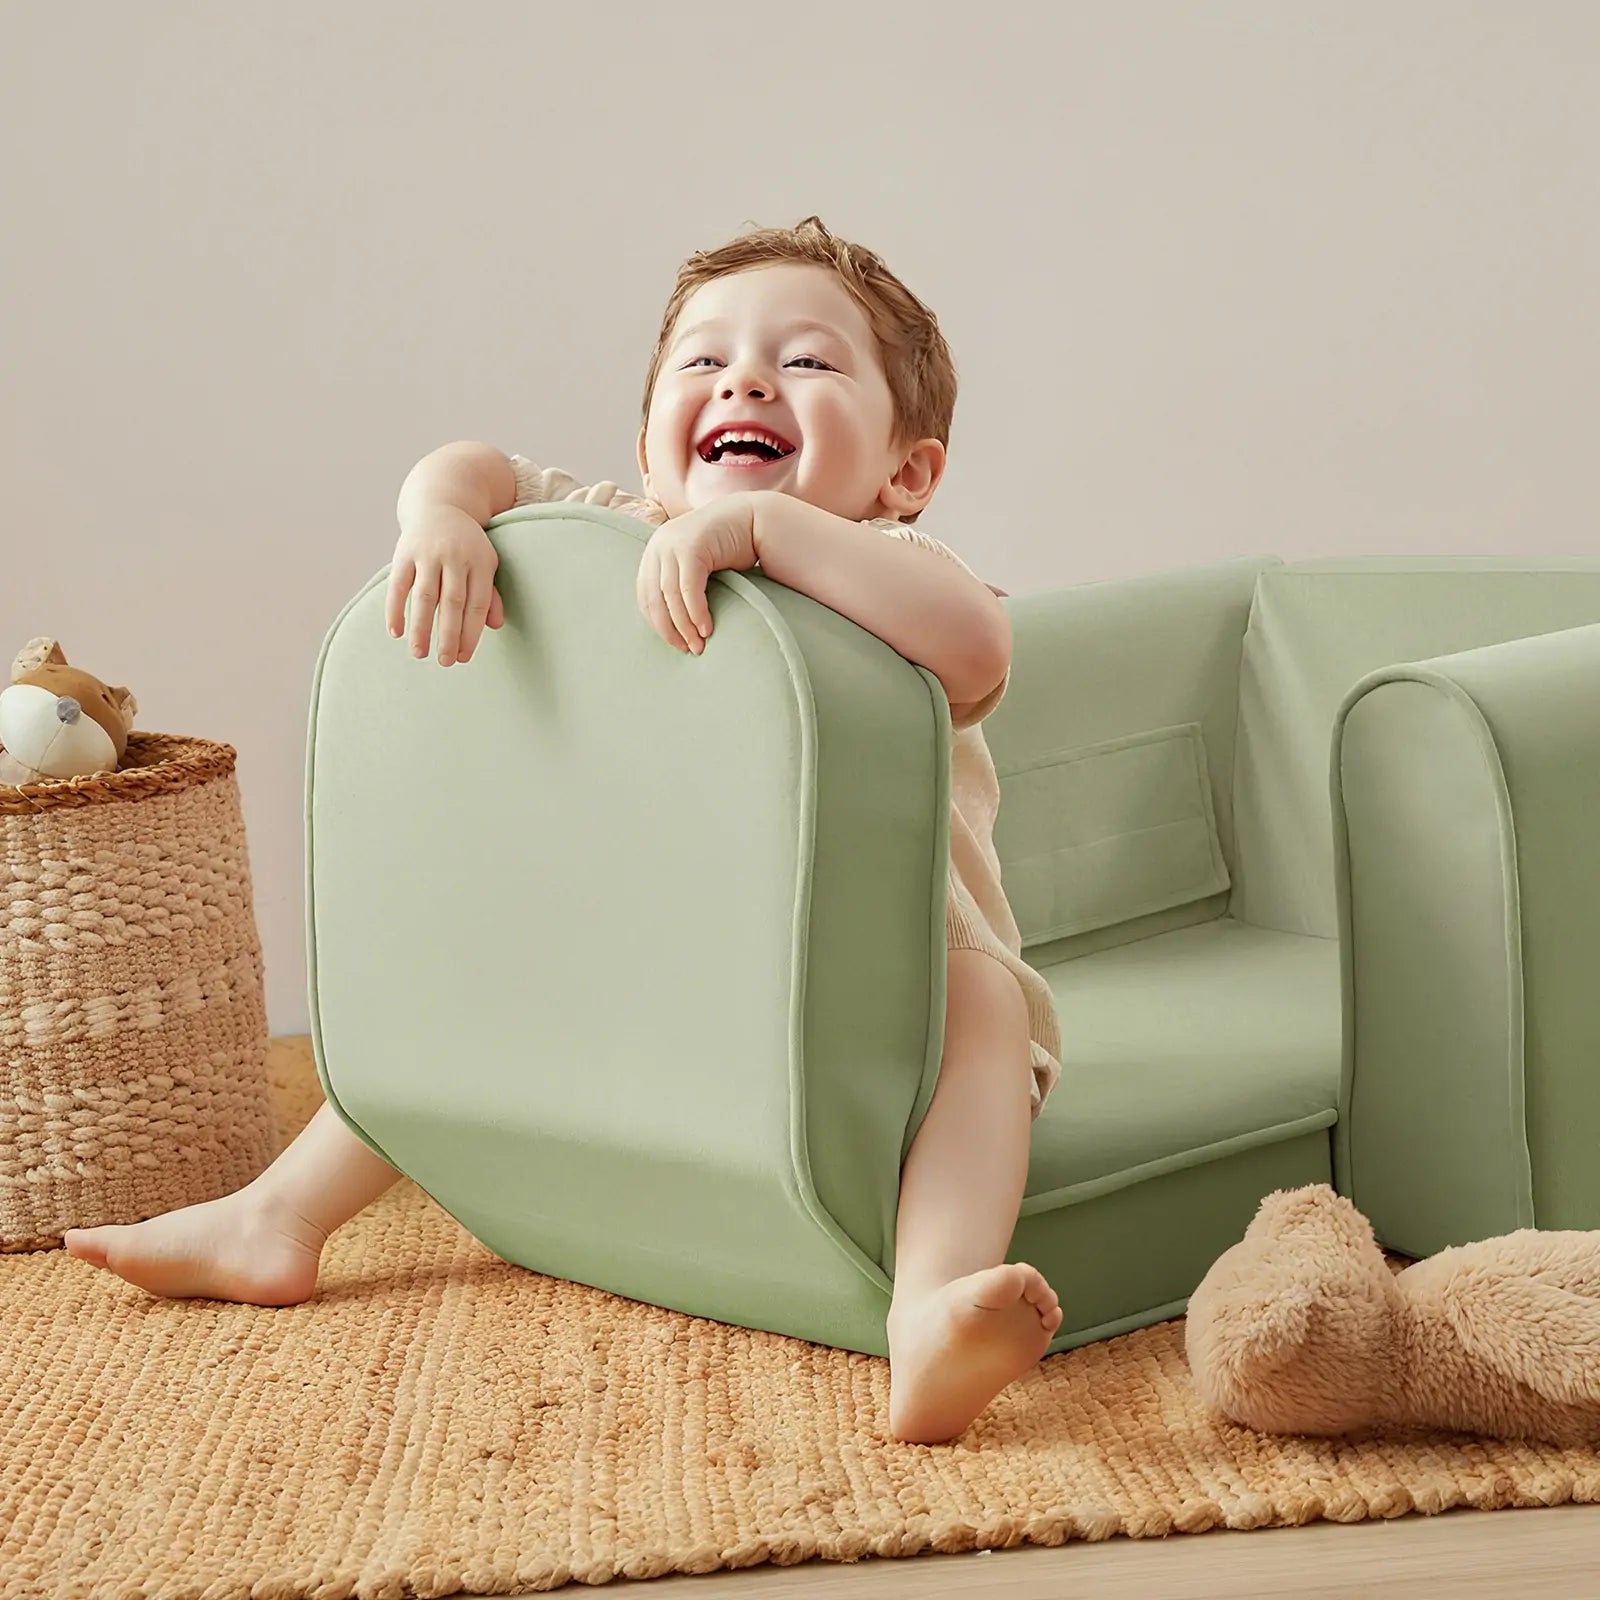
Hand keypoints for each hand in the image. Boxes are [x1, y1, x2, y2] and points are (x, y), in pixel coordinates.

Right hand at [386, 505, 504, 666]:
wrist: (439, 505)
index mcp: (480, 562)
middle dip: (449, 635)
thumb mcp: (486, 563)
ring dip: (421, 628)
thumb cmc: (467, 545)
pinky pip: (398, 585)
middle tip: (446, 663)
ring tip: (419, 654)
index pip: (477, 604)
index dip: (471, 633)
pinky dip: (395, 609)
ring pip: (425, 597)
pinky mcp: (404, 552)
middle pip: (452, 603)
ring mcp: (428, 553)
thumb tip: (494, 625)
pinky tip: (396, 632)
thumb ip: (490, 594)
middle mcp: (454, 556)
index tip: (465, 657)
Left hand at [636, 493, 758, 655]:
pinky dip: (696, 612)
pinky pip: (689, 588)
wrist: (753, 519)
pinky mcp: (692, 546)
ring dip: (684, 625)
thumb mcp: (698, 567)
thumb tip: (675, 625)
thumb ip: (682, 586)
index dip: (658, 624)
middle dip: (669, 629)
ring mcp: (673, 543)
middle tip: (686, 650)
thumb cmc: (729, 548)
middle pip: (654, 598)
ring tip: (698, 645)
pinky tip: (706, 628)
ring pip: (670, 596)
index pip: (645, 596)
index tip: (675, 643)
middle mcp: (658, 545)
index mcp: (655, 552)